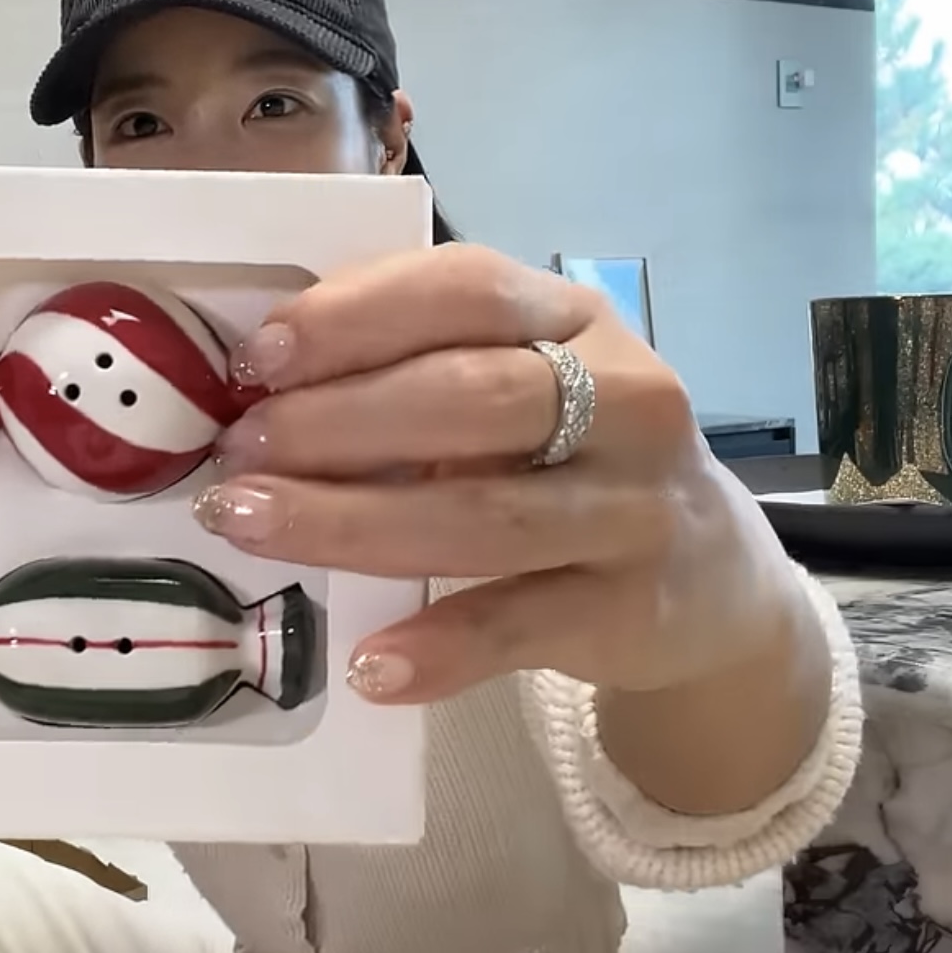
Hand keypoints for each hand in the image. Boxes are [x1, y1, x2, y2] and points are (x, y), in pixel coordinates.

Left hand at [193, 243, 804, 700]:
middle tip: (238, 453)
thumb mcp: (526, 384)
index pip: (466, 289)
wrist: (713, 579)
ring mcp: (634, 507)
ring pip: (482, 513)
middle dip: (336, 421)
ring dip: (351, 522)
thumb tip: (264, 374)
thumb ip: (423, 363)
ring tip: (249, 525)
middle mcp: (625, 399)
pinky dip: (439, 644)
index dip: (355, 316)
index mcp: (577, 320)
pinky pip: (520, 625)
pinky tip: (367, 663)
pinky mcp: (632, 607)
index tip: (259, 359)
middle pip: (470, 398)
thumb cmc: (575, 460)